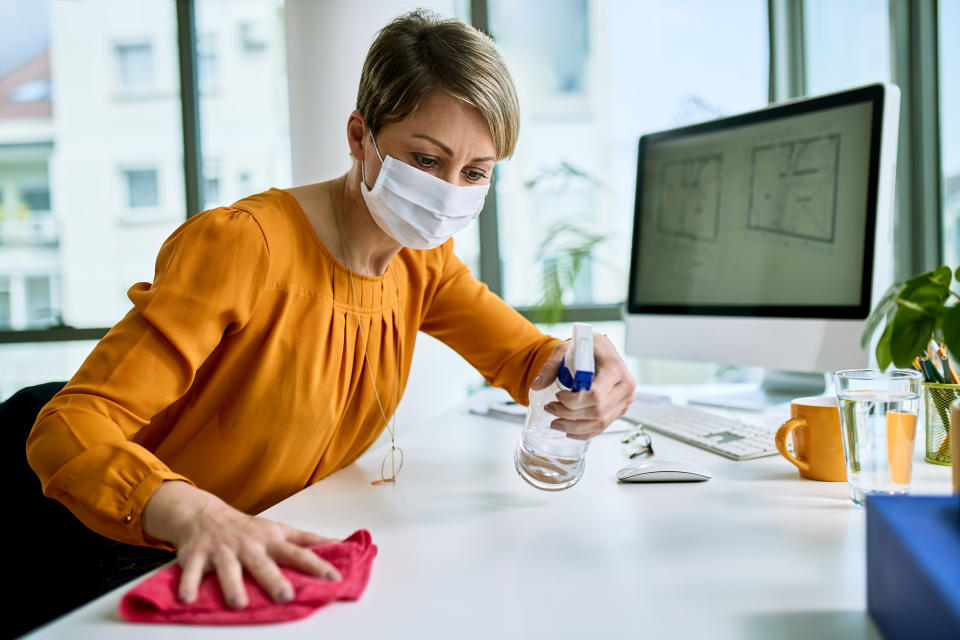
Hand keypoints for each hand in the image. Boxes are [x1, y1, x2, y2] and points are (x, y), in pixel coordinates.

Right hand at [143, 481, 340, 608]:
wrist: (204, 515)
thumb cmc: (249, 529)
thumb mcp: (280, 530)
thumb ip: (309, 541)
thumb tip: (343, 545)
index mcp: (271, 541)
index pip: (298, 552)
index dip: (317, 564)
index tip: (334, 578)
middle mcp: (248, 546)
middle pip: (263, 564)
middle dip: (274, 580)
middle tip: (286, 596)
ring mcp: (222, 551)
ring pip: (228, 569)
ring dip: (233, 586)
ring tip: (239, 604)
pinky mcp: (196, 557)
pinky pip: (192, 572)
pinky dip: (188, 585)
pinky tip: (188, 599)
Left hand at [531, 333, 635, 439]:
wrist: (601, 351)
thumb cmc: (587, 347)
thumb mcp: (567, 348)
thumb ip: (551, 366)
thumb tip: (536, 385)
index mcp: (615, 367)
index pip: (595, 394)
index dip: (573, 401)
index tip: (557, 396)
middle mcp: (625, 385)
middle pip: (597, 411)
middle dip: (569, 414)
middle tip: (550, 409)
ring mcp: (625, 399)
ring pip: (600, 422)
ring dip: (574, 427)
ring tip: (555, 423)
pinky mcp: (620, 409)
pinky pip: (603, 427)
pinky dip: (584, 433)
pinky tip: (569, 431)